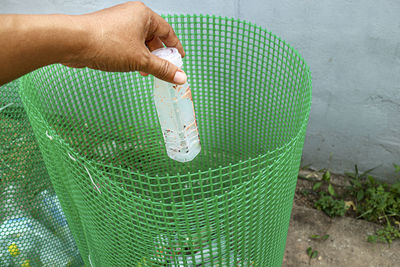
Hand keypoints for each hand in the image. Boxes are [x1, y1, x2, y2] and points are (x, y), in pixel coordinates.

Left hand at [66, 2, 186, 83]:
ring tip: (145, 72)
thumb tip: (180, 77)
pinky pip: (127, 44)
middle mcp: (131, 15)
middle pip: (153, 37)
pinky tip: (131, 67)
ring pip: (139, 42)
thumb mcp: (141, 60)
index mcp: (143, 15)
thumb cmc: (106, 43)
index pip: (167, 31)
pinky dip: (132, 56)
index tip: (180, 58)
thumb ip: (163, 69)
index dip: (175, 47)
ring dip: (145, 58)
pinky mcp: (107, 32)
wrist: (73, 42)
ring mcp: (118, 23)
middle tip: (164, 70)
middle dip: (159, 55)